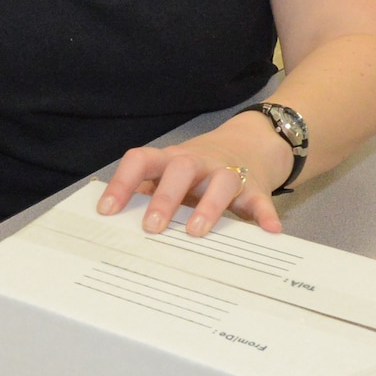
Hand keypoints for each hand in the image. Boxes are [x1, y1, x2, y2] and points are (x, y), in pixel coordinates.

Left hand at [97, 114, 292, 235]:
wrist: (249, 144)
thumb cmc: (197, 170)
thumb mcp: (170, 174)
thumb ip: (148, 192)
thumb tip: (115, 224)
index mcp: (170, 159)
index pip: (141, 160)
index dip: (122, 182)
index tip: (106, 211)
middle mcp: (198, 162)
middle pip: (180, 169)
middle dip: (165, 198)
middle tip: (151, 228)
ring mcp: (227, 172)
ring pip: (221, 181)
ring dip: (209, 206)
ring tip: (197, 232)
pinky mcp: (254, 186)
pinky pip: (260, 199)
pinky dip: (265, 214)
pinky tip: (269, 230)